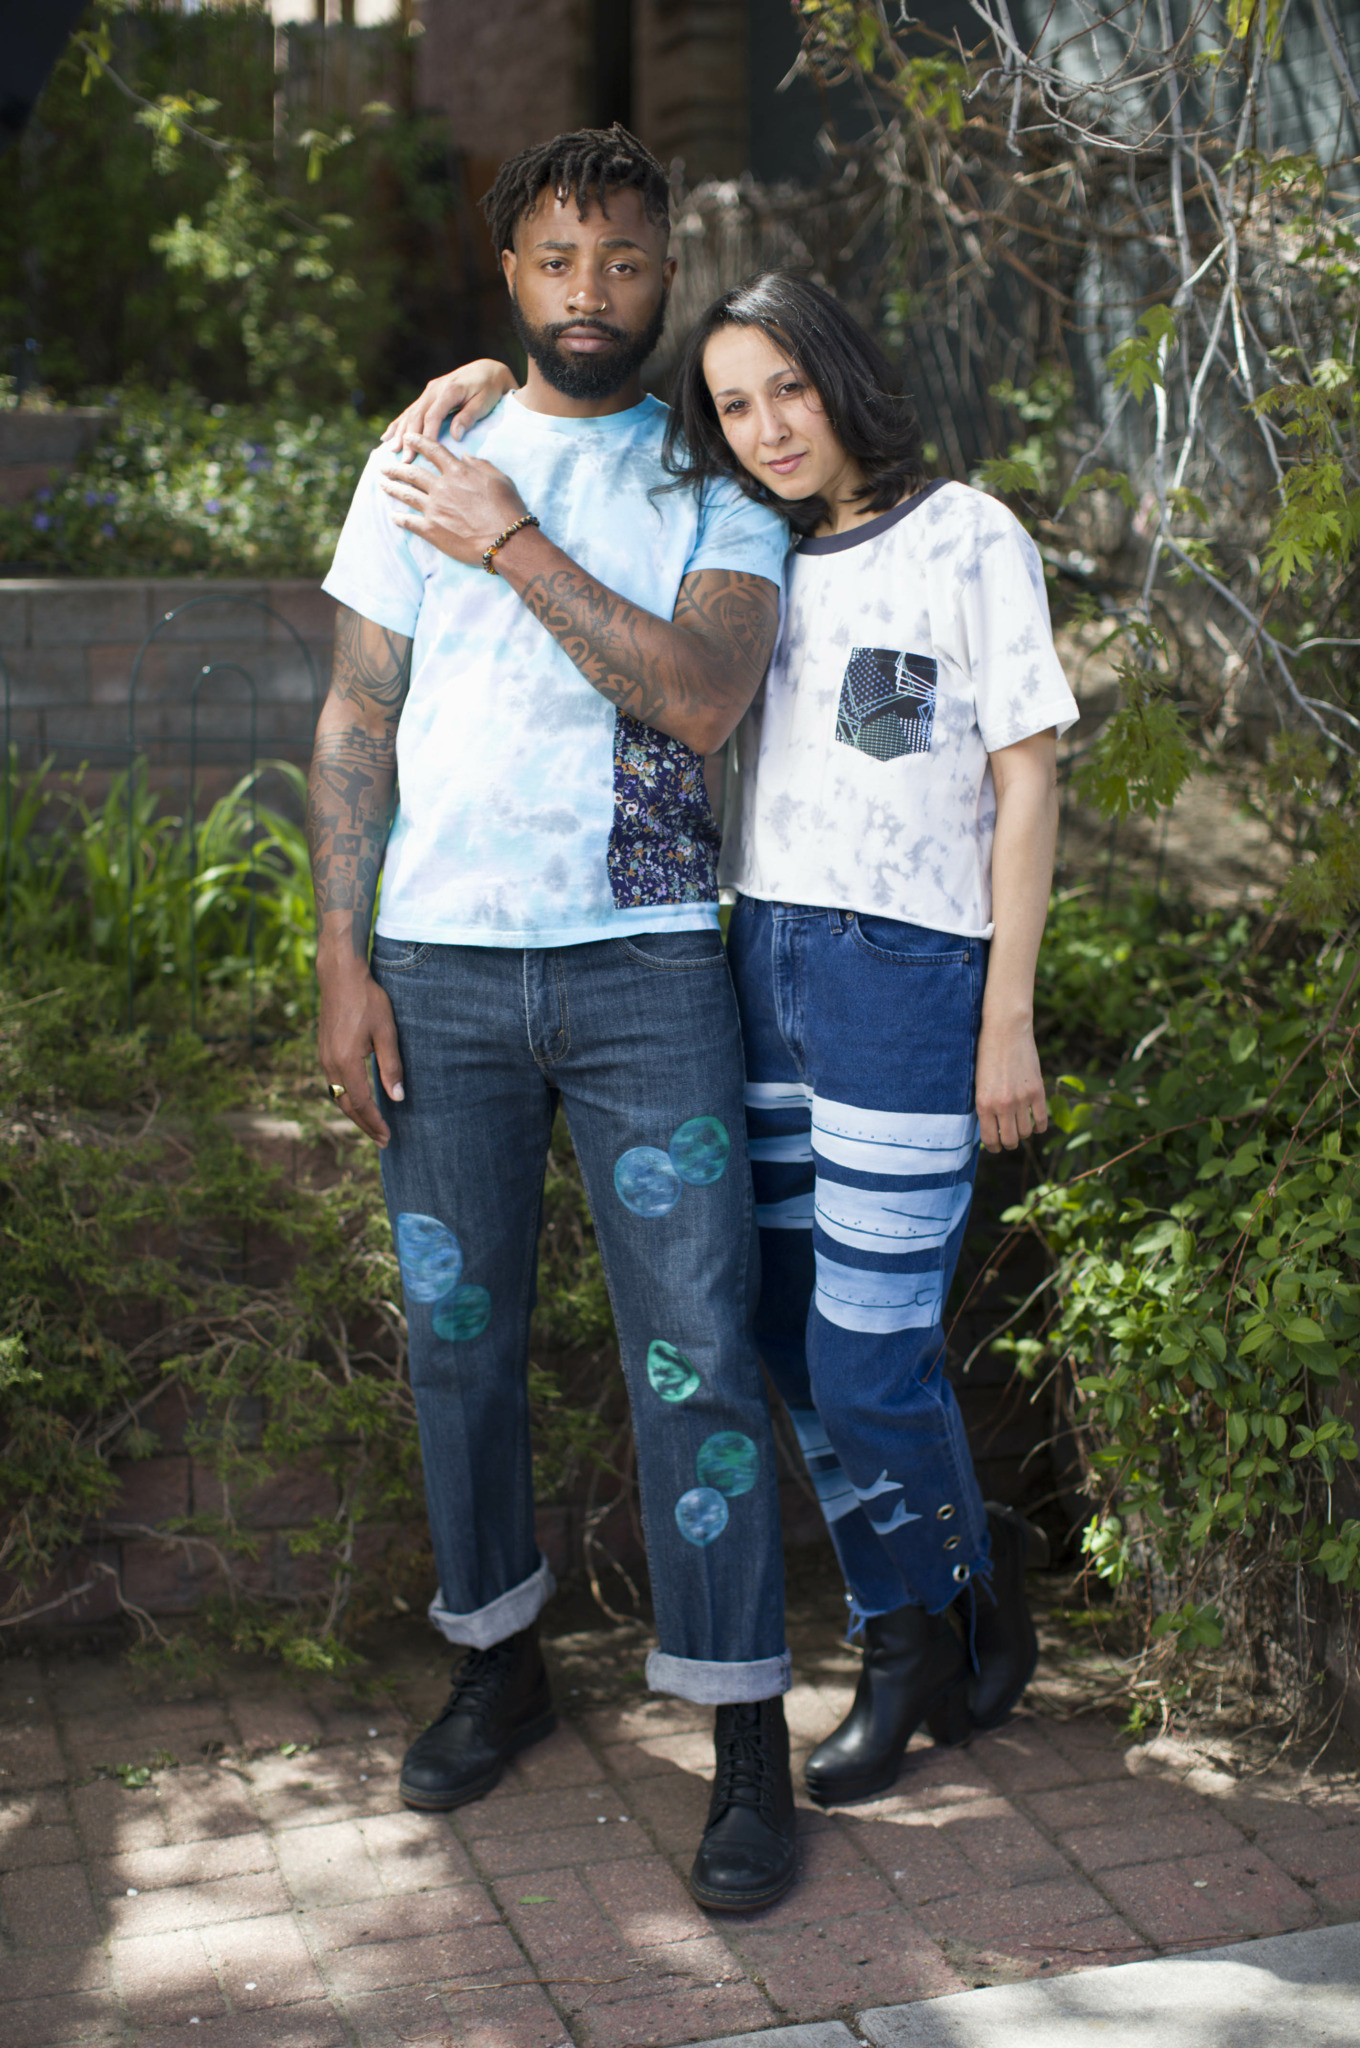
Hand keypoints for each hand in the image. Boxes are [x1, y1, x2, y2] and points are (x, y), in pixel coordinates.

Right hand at [318, 966, 403, 1147]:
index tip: (388, 1137)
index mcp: (346, 1061)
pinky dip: (346, 1099)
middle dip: (365, 1125)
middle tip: (383, 1140)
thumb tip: (397, 1098)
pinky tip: (358, 1101)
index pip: (361, 1103)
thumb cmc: (368, 1001)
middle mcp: (330, 1063)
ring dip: (355, 1114)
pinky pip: (333, 1084)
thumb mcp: (387, 1032)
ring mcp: (324, 1057)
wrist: (340, 977)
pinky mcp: (323, 1051)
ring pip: (338, 1096)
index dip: (374, 1122)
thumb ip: (392, 1066)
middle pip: (346, 1105)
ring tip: (372, 1126)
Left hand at [378, 434, 530, 566]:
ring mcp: (434, 509)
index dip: (417, 442)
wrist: (506, 541)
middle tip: (384, 466)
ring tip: (382, 484)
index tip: (407, 438)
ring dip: (392, 488)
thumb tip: (465, 456)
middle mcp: (442, 487)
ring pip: (406, 494)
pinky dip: (399, 518)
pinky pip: (409, 522)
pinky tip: (393, 516)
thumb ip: (480, 464)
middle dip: (396, 467)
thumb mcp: (500, 479)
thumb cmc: (508, 509)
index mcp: (458, 472)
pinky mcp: (432, 530)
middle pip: (412, 473)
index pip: (432, 451)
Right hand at [379, 361, 519, 451]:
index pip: (433, 416)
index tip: (422, 454)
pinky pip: (410, 411)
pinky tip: (387, 437)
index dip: (426, 436)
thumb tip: (456, 436)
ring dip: (400, 433)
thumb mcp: (484, 402)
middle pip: (417, 416)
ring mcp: (429, 391)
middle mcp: (434, 389)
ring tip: (392, 451)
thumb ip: (469, 417)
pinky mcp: (428, 395)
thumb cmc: (489, 389)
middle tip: (405, 460)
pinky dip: (398, 424)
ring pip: (410, 413)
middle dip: (409, 439)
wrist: (488, 370)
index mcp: (449, 391)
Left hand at [975, 1012, 1047, 1152]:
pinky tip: (1035, 1123)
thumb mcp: (978, 1083)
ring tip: (1020, 1128)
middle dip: (1009, 1143)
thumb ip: (985, 1106)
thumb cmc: (986, 1055)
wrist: (1005, 1031)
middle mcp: (1003, 1105)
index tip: (996, 1146)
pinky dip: (1039, 1126)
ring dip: (1023, 1134)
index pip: (990, 1140)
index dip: (994, 1147)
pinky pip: (1041, 1120)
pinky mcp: (1037, 1092)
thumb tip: (990, 1129)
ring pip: (1026, 1132)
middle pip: (1011, 1140)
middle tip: (1008, 1139)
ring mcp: (1022, 1099)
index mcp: (983, 1104)